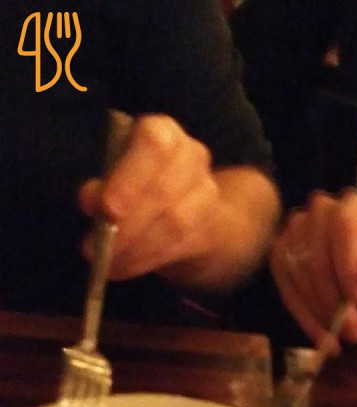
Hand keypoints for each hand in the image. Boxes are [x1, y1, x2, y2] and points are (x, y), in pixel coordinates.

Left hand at [78, 114, 229, 281]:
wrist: (188, 211)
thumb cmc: (141, 186)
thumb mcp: (116, 178)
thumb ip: (103, 186)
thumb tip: (90, 199)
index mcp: (165, 133)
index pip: (154, 145)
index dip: (130, 178)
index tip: (107, 209)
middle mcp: (192, 157)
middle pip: (164, 190)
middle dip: (128, 224)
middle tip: (98, 247)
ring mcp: (206, 193)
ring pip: (174, 223)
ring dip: (135, 248)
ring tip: (107, 263)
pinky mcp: (210, 228)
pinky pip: (178, 247)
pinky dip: (145, 261)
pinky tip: (123, 268)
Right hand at [270, 189, 356, 352]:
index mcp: (353, 206)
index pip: (343, 227)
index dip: (347, 265)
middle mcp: (320, 209)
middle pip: (316, 254)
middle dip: (332, 299)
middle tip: (351, 329)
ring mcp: (294, 228)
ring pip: (299, 273)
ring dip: (320, 311)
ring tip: (340, 334)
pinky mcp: (278, 252)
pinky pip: (286, 287)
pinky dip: (305, 317)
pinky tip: (322, 335)